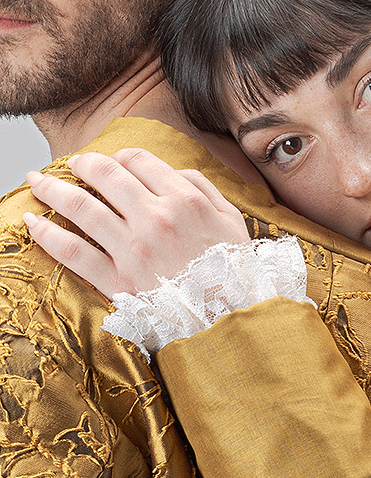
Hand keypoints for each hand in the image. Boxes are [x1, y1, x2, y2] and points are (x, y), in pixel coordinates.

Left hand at [24, 148, 250, 298]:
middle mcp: (155, 219)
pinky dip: (46, 233)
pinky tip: (30, 221)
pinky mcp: (117, 282)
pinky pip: (72, 252)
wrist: (229, 321)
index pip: (138, 161)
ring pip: (80, 208)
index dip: (120, 156)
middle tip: (72, 163)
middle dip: (82, 164)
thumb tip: (171, 172)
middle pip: (105, 175)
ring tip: (37, 181)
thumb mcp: (232, 221)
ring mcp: (133, 251)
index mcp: (185, 200)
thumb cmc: (233, 271)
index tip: (113, 162)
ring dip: (52, 189)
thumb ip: (203, 188)